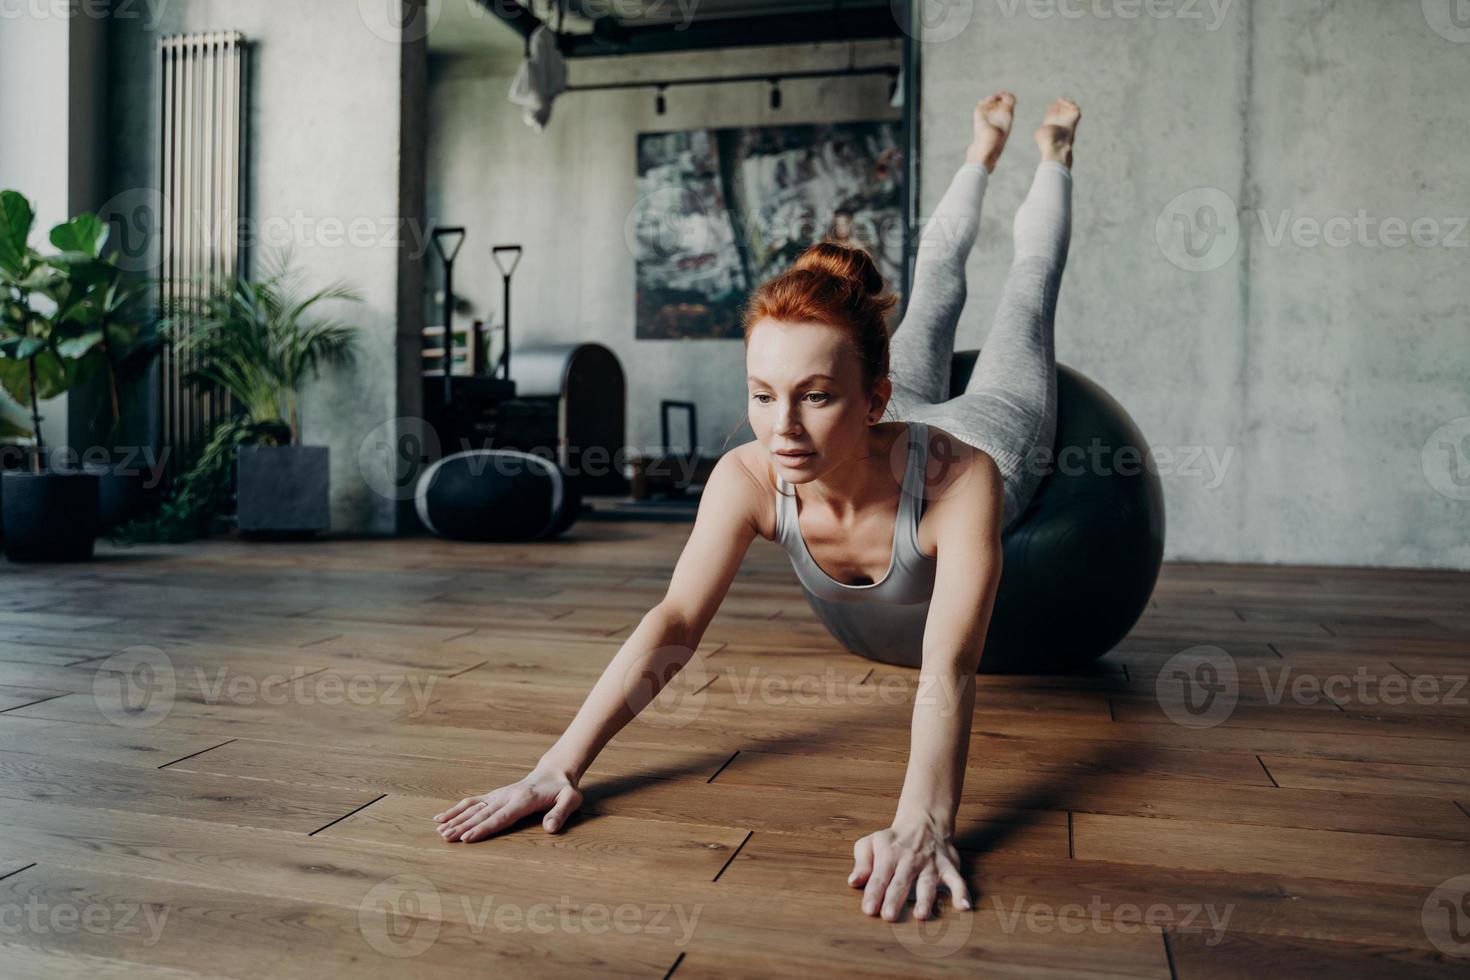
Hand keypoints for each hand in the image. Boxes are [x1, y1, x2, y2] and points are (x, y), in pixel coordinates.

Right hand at [432, 766, 581, 842]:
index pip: (500, 817)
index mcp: (523, 800)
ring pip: (473, 807)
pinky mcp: (494, 795)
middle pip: (482, 814)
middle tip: (446, 838)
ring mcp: (498, 795)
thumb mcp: (570, 800)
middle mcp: (506, 796)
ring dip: (456, 819)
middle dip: (463, 826)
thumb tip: (550, 829)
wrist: (554, 772)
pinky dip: (456, 809)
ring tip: (439, 830)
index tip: (467, 837)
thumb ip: (560, 813)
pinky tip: (441, 817)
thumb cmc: (563, 789)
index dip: (483, 828)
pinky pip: (472, 802)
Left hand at [848, 816, 971, 920]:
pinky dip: (961, 893)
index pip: (880, 876)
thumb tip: (853, 882)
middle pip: (902, 881)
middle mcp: (910, 860)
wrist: (923, 819)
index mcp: (888, 854)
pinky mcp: (949, 866)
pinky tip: (963, 906)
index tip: (868, 910)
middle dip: (895, 898)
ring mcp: (931, 864)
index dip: (874, 893)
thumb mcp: (871, 843)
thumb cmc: (893, 839)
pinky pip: (957, 880)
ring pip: (928, 882)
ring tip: (921, 915)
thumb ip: (862, 863)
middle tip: (889, 916)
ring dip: (925, 899)